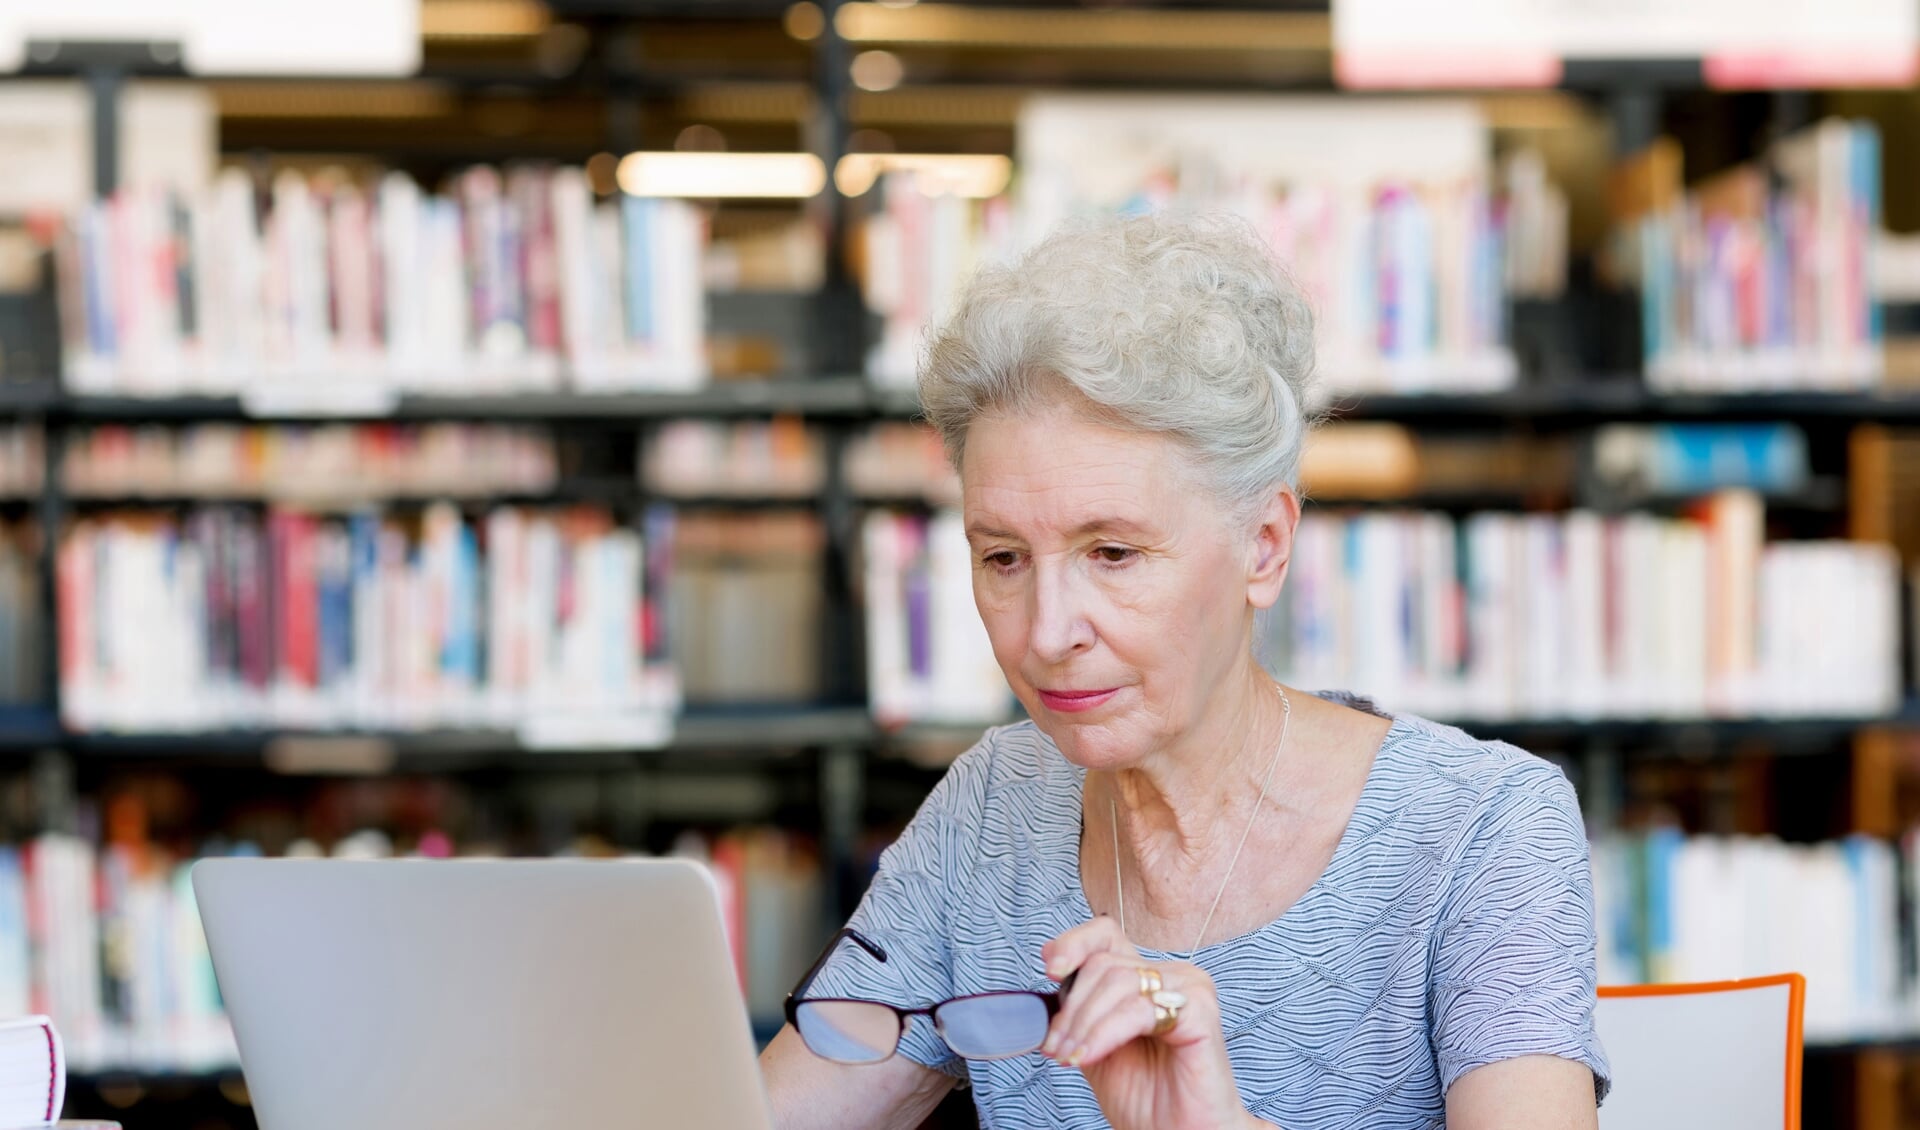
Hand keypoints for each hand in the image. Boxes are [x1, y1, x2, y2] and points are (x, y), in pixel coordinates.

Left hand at [1039, 916, 1251, 1129]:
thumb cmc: (1145, 1097)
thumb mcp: (1094, 1047)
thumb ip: (1077, 1015)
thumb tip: (1043, 990)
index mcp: (1146, 979)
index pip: (1105, 933)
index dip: (1072, 944)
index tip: (1050, 971)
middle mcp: (1171, 976)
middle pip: (1103, 963)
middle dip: (1071, 1009)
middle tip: (1056, 1047)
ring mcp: (1189, 989)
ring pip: (1117, 982)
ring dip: (1083, 1024)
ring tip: (1071, 1057)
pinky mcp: (1201, 1011)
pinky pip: (1138, 1009)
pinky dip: (1104, 1033)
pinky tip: (1090, 1056)